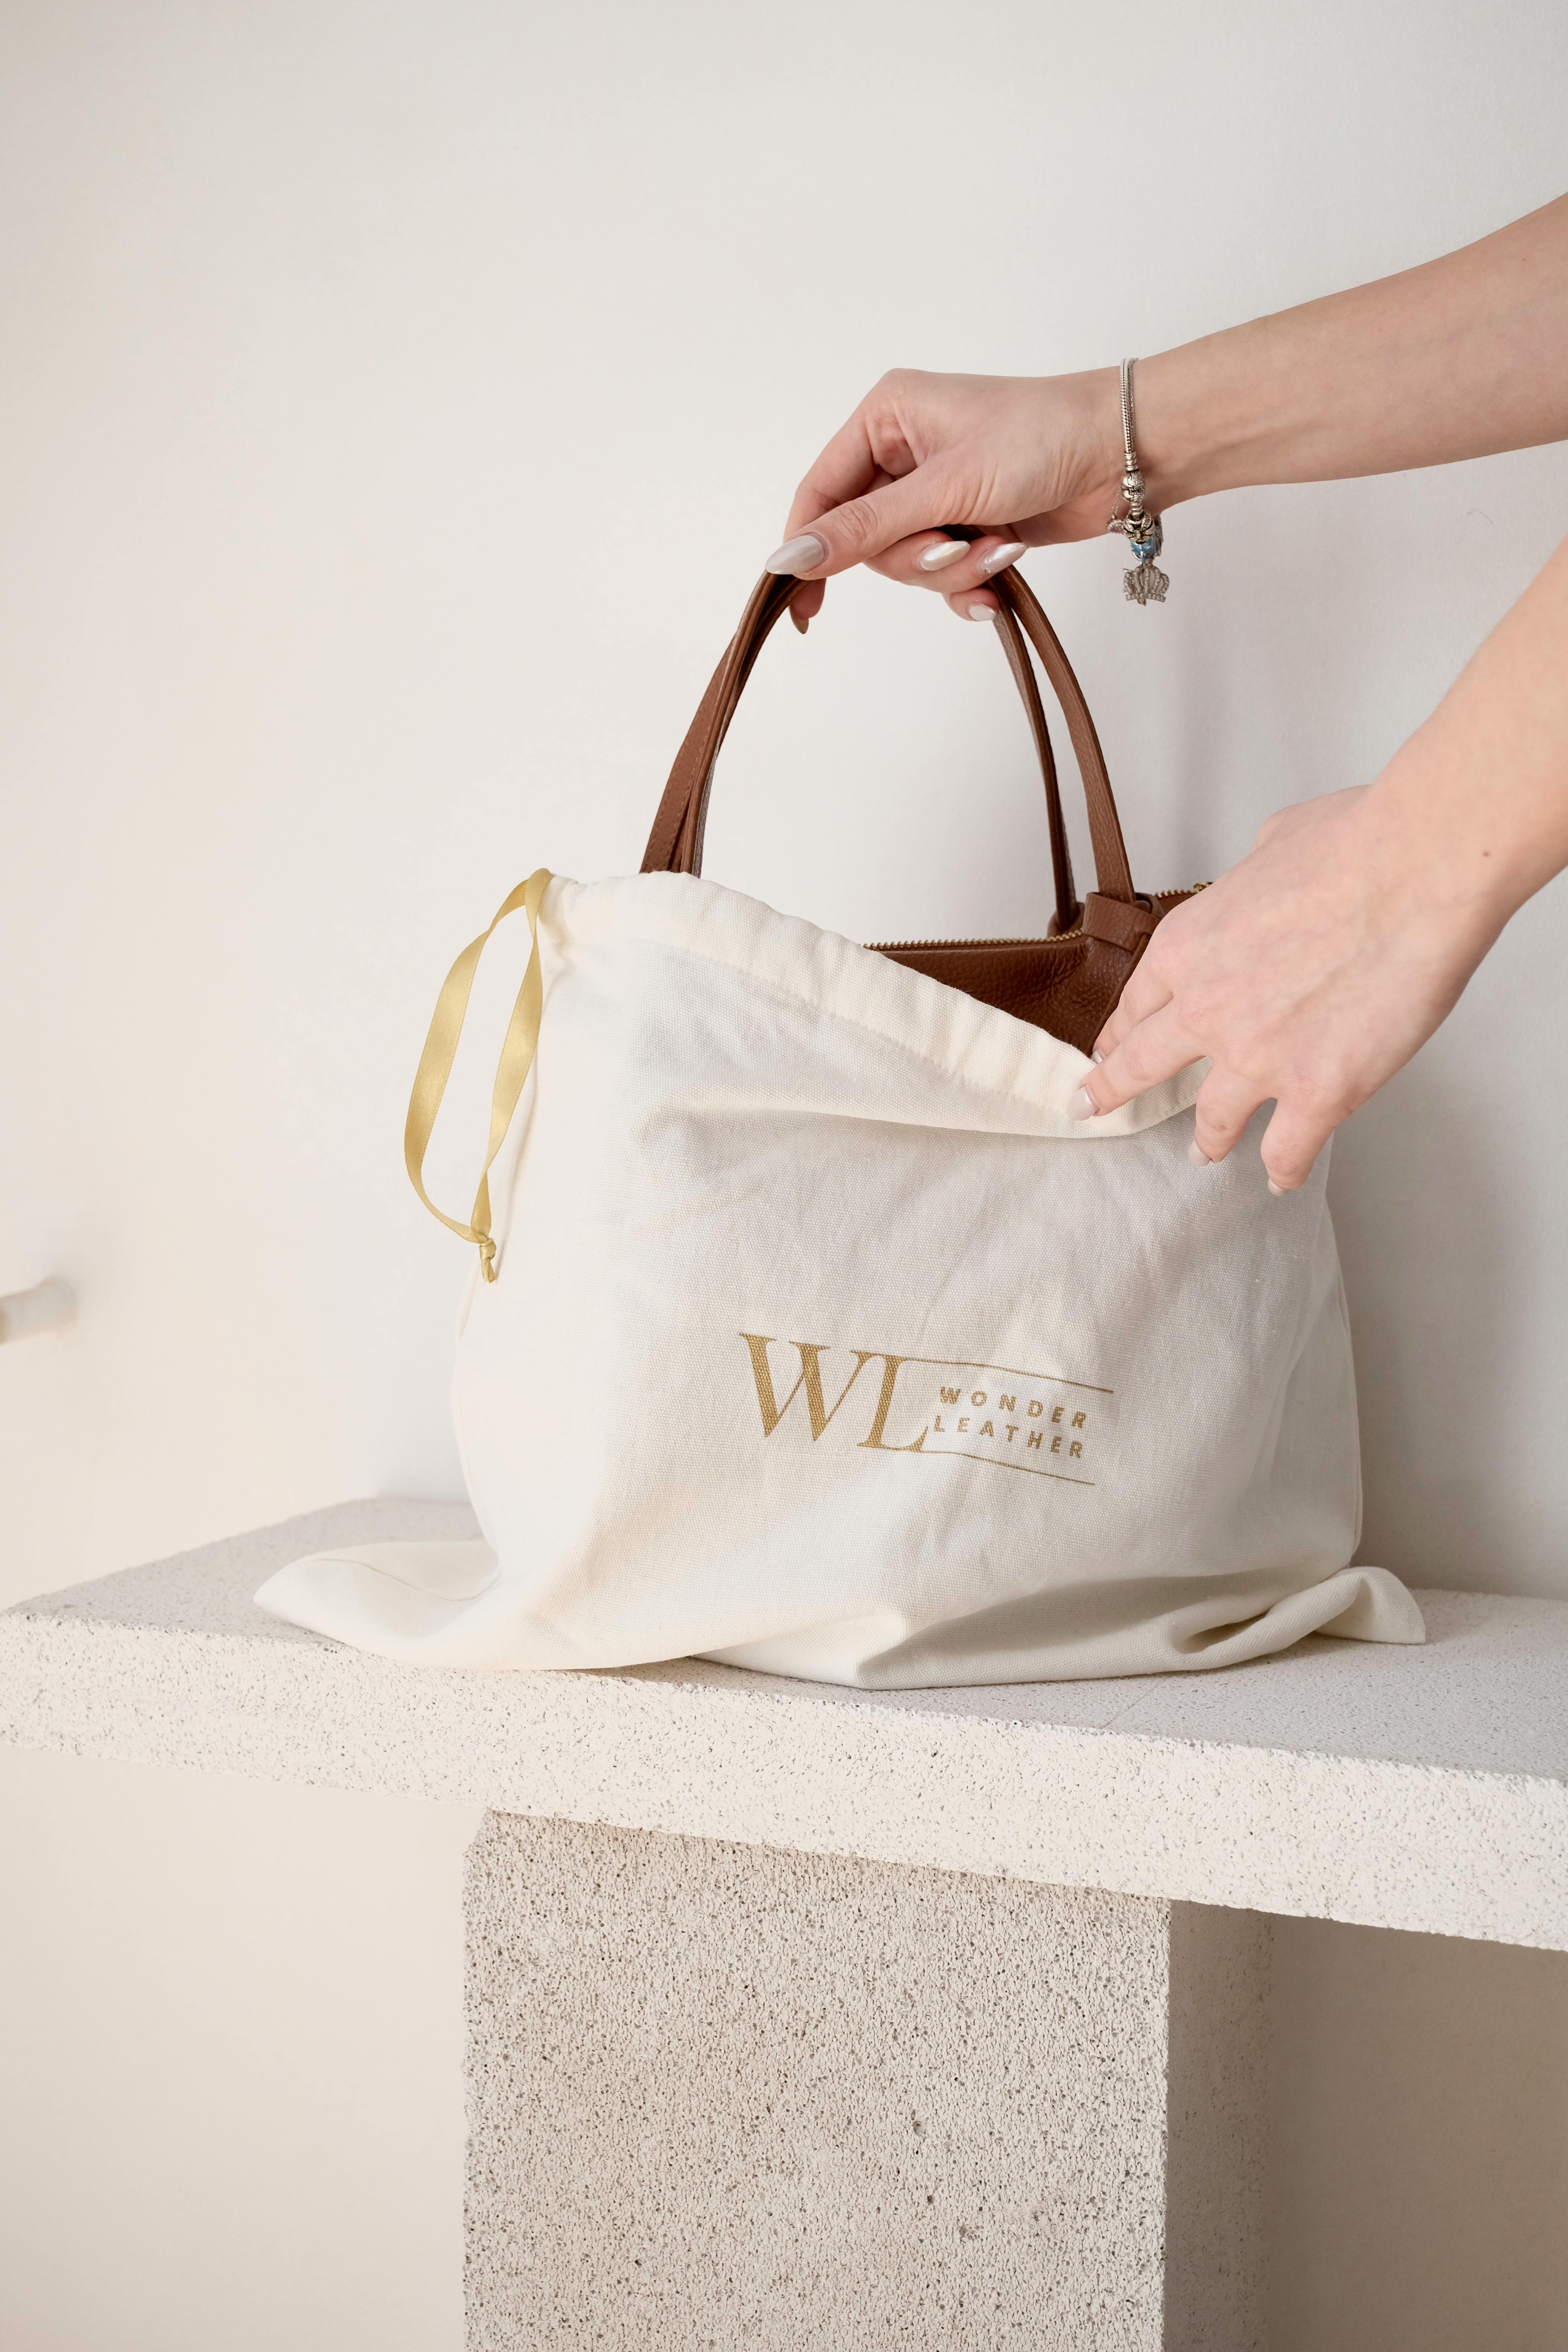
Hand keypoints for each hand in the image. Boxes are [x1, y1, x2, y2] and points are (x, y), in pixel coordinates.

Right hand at [766, 368, 1126, 627]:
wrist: (1124, 453)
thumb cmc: (1041, 437)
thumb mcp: (943, 485)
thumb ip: (864, 527)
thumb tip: (790, 558)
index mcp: (886, 418)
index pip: (820, 492)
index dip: (808, 548)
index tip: (803, 604)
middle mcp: (905, 453)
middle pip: (866, 540)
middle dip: (914, 557)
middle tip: (957, 546)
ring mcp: (938, 492)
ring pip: (908, 564)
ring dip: (953, 570)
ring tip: (998, 547)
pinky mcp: (970, 524)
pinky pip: (943, 576)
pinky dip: (970, 582)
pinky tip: (1002, 573)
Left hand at [1073, 784, 1505, 1190]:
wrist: (1415, 869)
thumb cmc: (1355, 843)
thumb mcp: (1270, 847)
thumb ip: (1250, 888)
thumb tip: (1265, 890)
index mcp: (1188, 947)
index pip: (1137, 1004)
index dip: (1120, 1033)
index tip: (1108, 1051)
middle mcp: (1208, 1009)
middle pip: (1142, 1065)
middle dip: (1111, 1092)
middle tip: (1091, 1108)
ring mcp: (1258, 1059)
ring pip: (1213, 1122)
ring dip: (1207, 1140)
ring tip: (1205, 1151)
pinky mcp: (1317, 1093)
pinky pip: (1286, 1152)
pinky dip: (1282, 1169)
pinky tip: (1280, 1177)